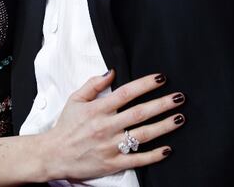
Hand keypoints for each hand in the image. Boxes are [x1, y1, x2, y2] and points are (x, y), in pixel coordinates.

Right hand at [39, 70, 184, 181]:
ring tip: (179, 118)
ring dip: (163, 126)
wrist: (54, 154)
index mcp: (98, 109)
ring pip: (142, 135)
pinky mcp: (112, 163)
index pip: (126, 93)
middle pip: (139, 113)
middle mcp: (106, 126)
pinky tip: (168, 149)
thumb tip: (111, 71)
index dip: (145, 84)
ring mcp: (110, 146)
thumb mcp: (75, 100)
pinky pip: (137, 159)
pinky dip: (154, 155)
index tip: (161, 78)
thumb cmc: (66, 126)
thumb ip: (93, 85)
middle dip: (162, 104)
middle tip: (180, 97)